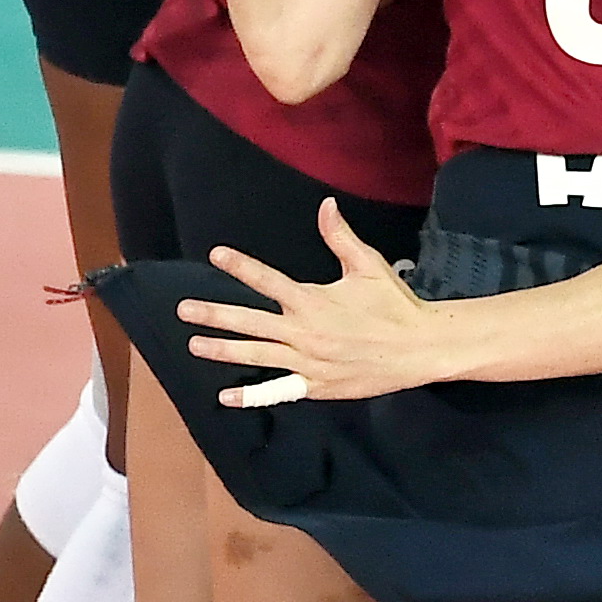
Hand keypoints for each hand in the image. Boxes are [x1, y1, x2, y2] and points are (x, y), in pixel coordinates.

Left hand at [182, 203, 447, 405]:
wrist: (418, 348)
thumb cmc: (393, 304)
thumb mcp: (367, 265)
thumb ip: (340, 237)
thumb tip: (325, 205)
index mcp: (312, 300)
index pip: (267, 279)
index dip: (240, 266)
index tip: (216, 255)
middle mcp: (303, 331)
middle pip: (249, 321)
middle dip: (213, 314)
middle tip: (183, 310)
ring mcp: (306, 361)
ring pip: (255, 354)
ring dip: (222, 349)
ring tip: (194, 344)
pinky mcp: (316, 385)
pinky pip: (277, 390)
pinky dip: (251, 396)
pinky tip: (226, 397)